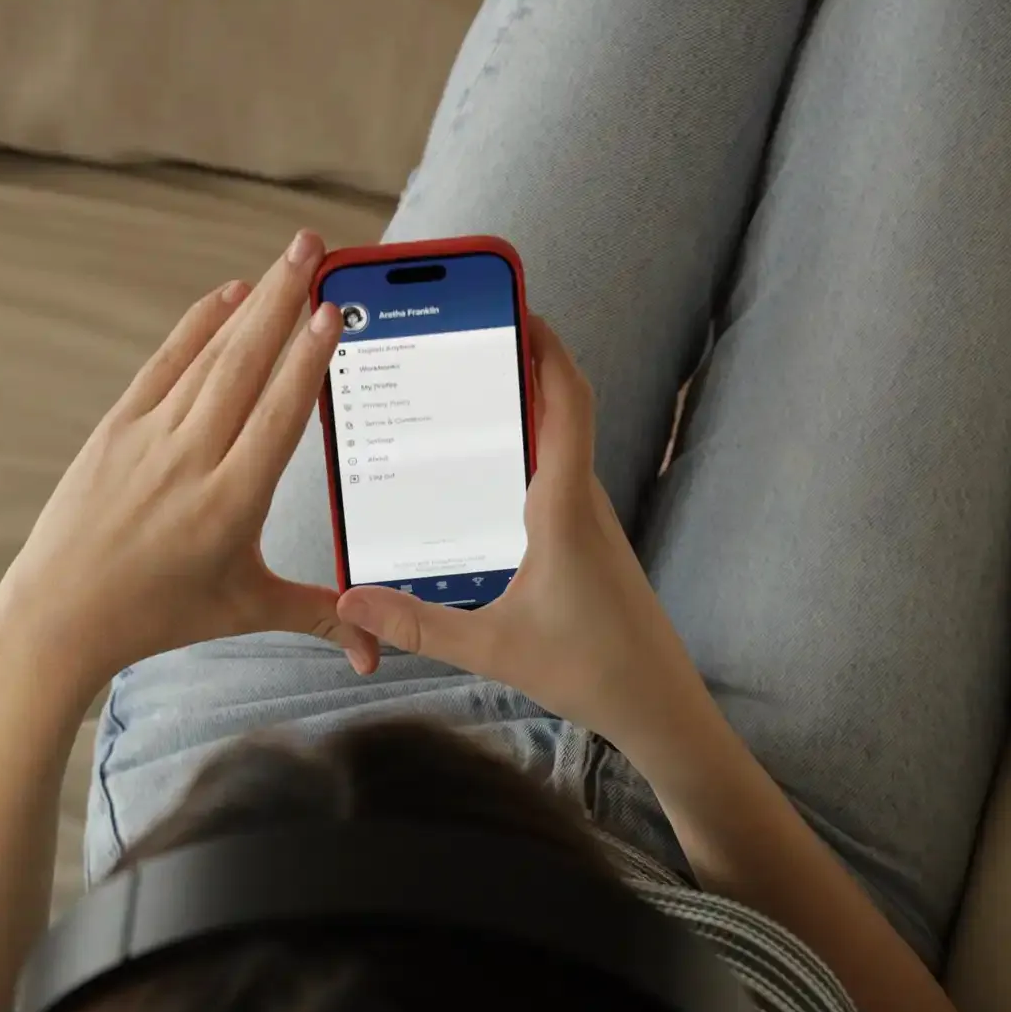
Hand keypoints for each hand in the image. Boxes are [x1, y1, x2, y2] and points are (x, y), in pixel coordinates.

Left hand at [0, 229, 378, 699]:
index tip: (331, 311)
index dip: (306, 359)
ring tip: (285, 258)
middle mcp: (191, 459)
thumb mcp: (246, 610)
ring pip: (209, 355)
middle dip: (283, 299)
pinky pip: (164, 364)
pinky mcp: (116, 428)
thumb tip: (374, 650)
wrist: (59, 614)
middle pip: (245, 364)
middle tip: (314, 247)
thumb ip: (319, 617)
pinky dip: (196, 325)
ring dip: (250, 302)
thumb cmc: (156, 615)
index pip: (279, 415)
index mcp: (231, 502)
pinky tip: (225, 295)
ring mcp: (149, 437)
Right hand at [337, 317, 697, 747]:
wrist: (661, 706)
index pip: (565, 400)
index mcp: (564, 507)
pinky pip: (554, 482)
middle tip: (463, 340)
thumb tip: (349, 600)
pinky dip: (522, 461)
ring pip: (556, 447)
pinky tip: (481, 482)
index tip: (515, 305)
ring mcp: (589, 521)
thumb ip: (418, 623)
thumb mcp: (491, 648)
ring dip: (520, 414)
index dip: (545, 345)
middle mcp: (582, 502)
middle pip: (558, 410)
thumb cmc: (592, 671)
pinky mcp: (587, 543)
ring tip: (461, 397)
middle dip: (518, 365)